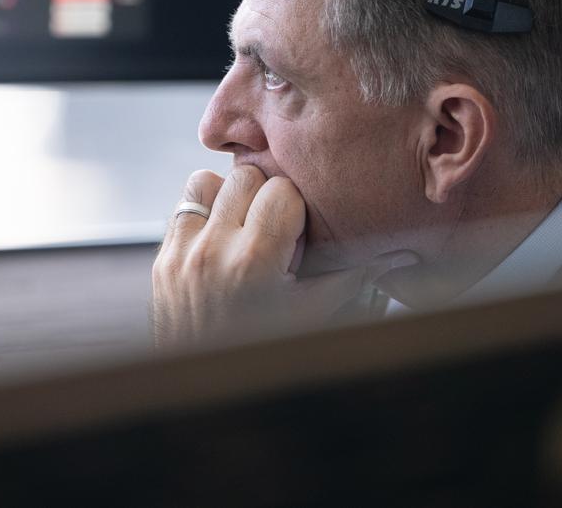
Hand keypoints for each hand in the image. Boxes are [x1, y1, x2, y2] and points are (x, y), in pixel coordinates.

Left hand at [151, 166, 402, 349]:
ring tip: (242, 225)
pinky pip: (183, 204)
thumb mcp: (309, 314)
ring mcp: (183, 252)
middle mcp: (214, 251)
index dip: (295, 205)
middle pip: (247, 177)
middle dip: (265, 195)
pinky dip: (203, 210)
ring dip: (229, 196)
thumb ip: (350, 277)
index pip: (282, 192)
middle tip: (272, 225)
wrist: (204, 383)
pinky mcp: (164, 257)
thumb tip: (397, 253)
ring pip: (209, 180)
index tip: (296, 229)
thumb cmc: (263, 347)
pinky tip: (219, 234)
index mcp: (254, 262)